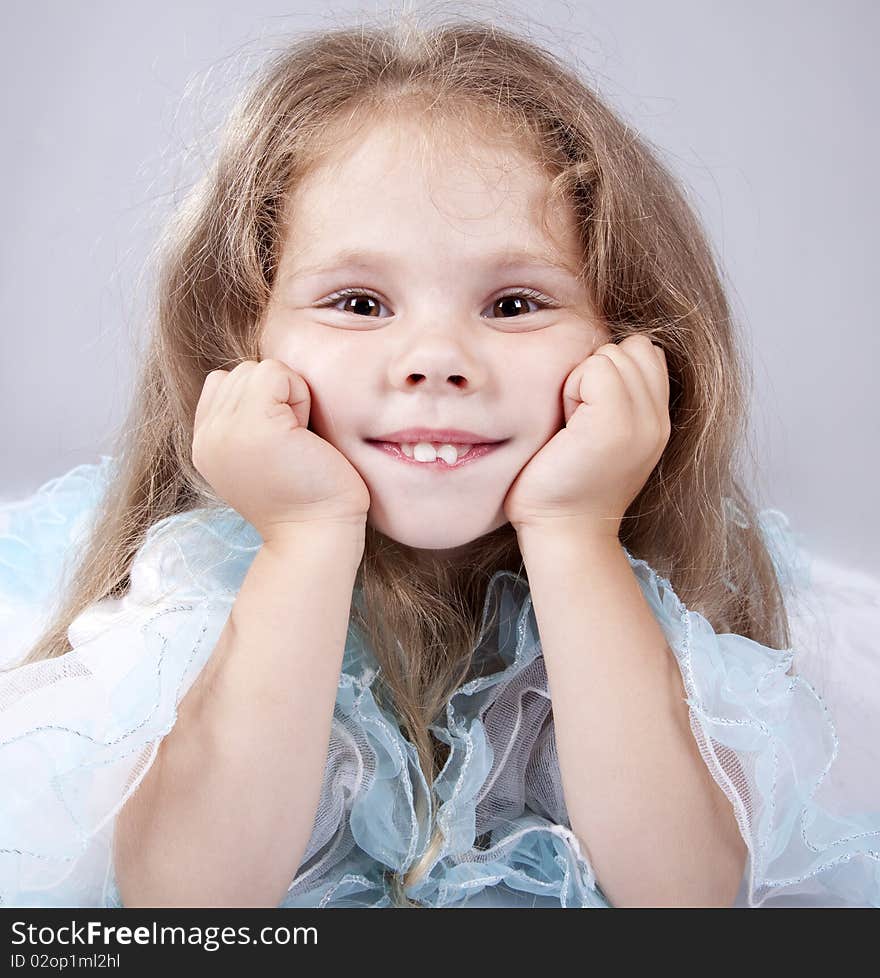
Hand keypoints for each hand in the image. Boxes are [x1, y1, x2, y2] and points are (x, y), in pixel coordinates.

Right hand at [191, 358, 370, 544]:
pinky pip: (276, 373)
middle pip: (241, 372)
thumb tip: (262, 379)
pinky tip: (304, 435)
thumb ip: (244, 420)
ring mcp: (226, 431)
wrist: (317, 535)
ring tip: (296, 440)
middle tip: (292, 444)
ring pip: (257, 369)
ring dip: (289, 396)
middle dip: (275, 397)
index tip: (279, 443)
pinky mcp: (254, 426)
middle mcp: (207, 438)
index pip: (222, 383)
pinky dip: (299, 396)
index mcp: (205, 445)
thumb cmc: (308, 496)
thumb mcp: (260, 454)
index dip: (261, 401)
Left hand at [502, 335, 670, 538]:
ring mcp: (643, 422)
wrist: (563, 533)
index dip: (610, 371)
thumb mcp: (602, 435)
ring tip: (573, 427)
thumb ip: (616, 396)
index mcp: (658, 421)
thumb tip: (603, 355)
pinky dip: (572, 390)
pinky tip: (567, 429)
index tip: (588, 415)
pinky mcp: (616, 424)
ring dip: (581, 381)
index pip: (646, 353)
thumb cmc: (564, 487)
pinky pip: (594, 368)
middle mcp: (659, 421)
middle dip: (596, 372)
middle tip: (578, 422)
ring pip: (612, 354)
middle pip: (631, 347)